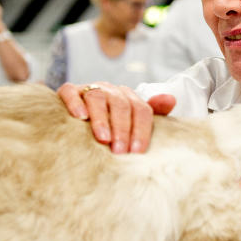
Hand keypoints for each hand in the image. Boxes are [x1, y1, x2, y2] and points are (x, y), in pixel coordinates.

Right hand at [57, 81, 174, 152]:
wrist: (80, 116)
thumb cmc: (111, 125)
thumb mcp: (133, 121)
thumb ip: (154, 112)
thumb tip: (171, 99)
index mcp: (129, 97)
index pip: (141, 110)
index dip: (141, 130)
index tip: (137, 152)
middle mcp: (111, 90)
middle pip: (121, 104)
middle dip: (122, 128)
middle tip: (120, 151)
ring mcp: (89, 89)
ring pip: (97, 97)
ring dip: (101, 118)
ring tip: (103, 139)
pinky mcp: (69, 91)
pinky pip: (70, 92)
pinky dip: (75, 103)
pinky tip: (80, 117)